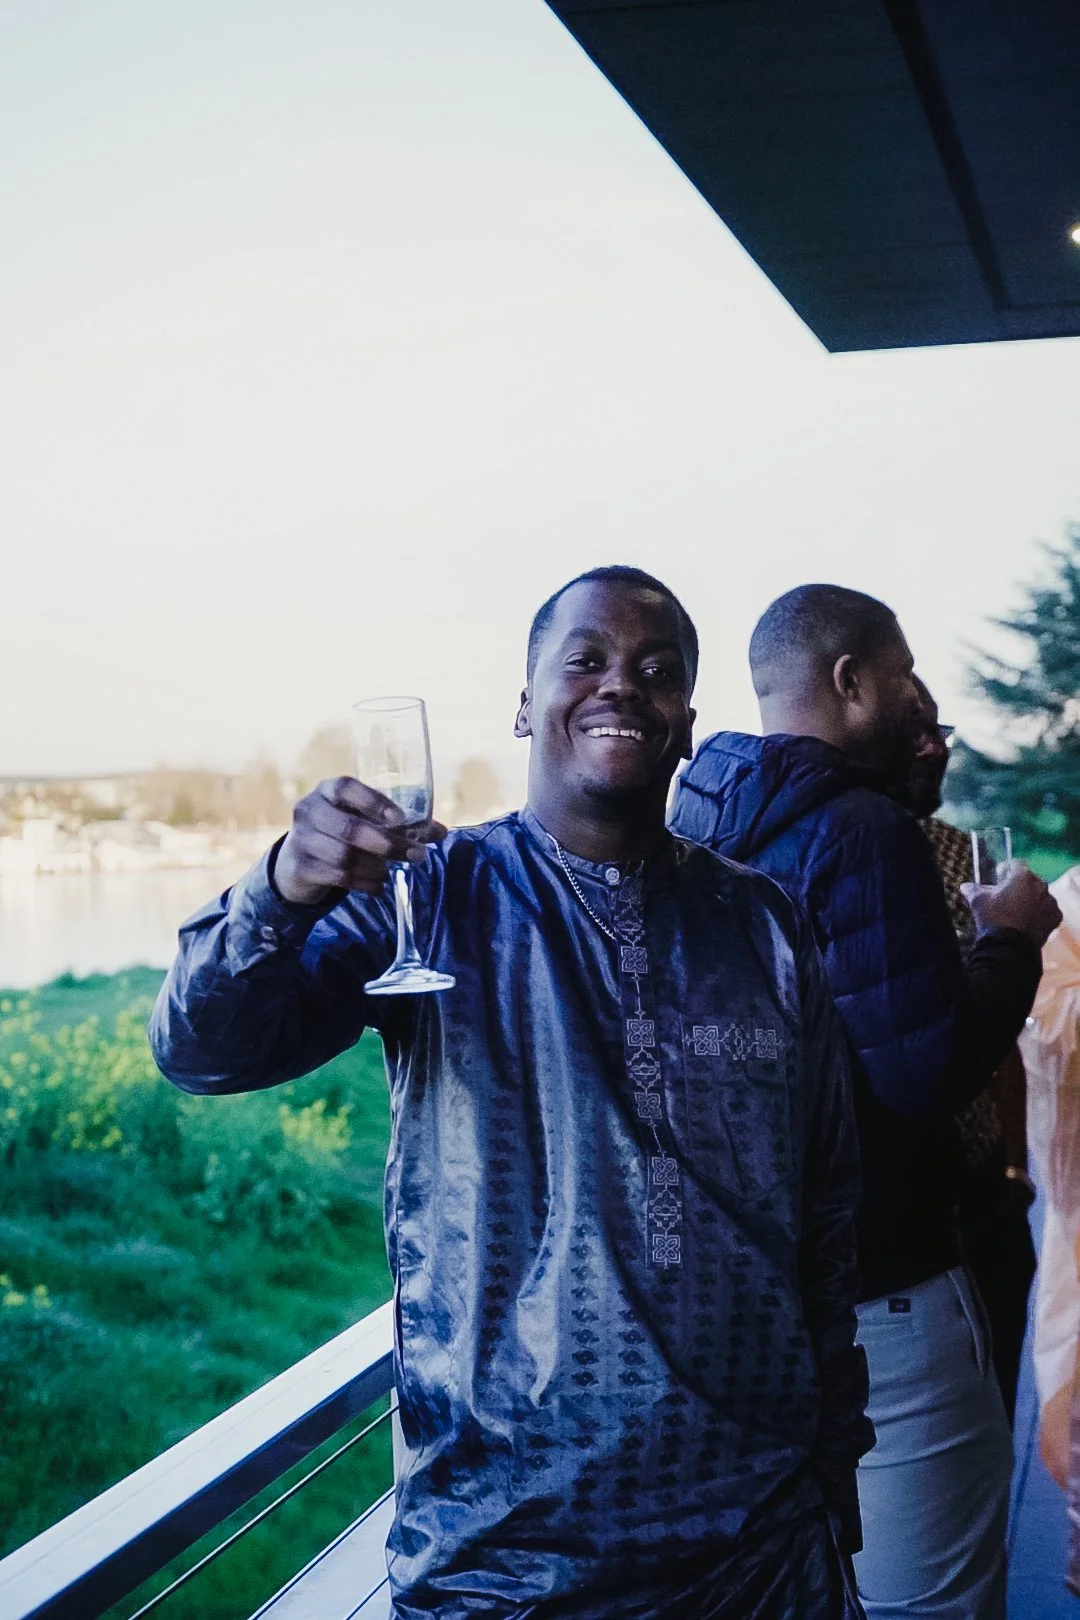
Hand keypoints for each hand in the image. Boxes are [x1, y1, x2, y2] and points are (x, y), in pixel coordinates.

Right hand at [274, 777, 445, 906]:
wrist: (296, 862)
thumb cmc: (339, 833)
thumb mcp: (362, 820)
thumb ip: (398, 824)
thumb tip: (441, 832)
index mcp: (327, 791)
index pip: (345, 788)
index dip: (373, 801)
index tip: (400, 819)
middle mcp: (309, 811)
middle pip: (349, 828)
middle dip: (387, 844)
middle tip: (416, 855)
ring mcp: (302, 840)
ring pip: (344, 856)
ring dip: (376, 866)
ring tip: (390, 872)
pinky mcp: (301, 868)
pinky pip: (338, 877)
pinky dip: (364, 883)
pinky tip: (378, 887)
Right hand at [962, 861, 1062, 948]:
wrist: (1010, 947)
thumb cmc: (994, 918)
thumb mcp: (978, 901)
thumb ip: (972, 889)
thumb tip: (965, 886)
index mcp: (1023, 876)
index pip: (1014, 864)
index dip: (1004, 870)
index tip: (997, 878)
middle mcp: (1041, 885)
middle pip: (1028, 880)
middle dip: (1018, 885)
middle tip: (1006, 897)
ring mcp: (1050, 902)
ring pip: (1039, 895)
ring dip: (1030, 899)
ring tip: (1017, 911)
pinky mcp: (1055, 918)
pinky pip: (1046, 910)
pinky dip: (1039, 913)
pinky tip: (1027, 921)